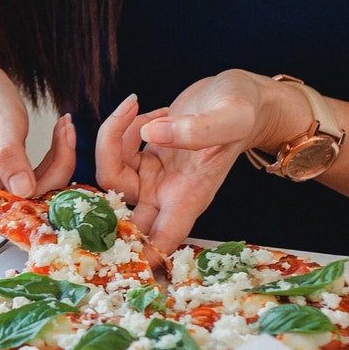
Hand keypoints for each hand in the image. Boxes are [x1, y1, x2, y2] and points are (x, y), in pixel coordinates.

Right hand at [0, 64, 75, 213]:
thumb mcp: (1, 115)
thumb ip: (10, 153)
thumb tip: (24, 191)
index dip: (23, 200)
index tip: (58, 170)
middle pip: (5, 206)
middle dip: (45, 180)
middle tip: (68, 137)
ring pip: (17, 204)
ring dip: (48, 177)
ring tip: (64, 135)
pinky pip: (19, 197)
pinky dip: (42, 176)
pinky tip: (56, 147)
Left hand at [95, 72, 303, 253]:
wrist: (243, 97)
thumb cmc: (246, 112)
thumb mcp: (232, 117)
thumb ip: (200, 129)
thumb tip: (153, 134)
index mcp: (190, 196)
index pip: (162, 239)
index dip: (140, 252)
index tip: (116, 247)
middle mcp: (168, 192)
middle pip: (121, 214)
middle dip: (102, 192)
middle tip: (107, 147)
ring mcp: (153, 175)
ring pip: (110, 177)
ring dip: (111, 139)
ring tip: (136, 107)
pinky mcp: (144, 155)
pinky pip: (114, 151)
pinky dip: (120, 127)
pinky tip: (146, 109)